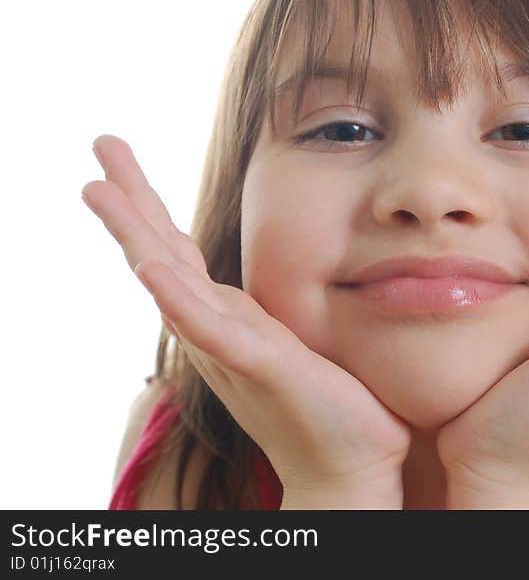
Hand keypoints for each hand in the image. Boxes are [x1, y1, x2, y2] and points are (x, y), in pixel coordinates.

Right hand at [83, 134, 410, 507]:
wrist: (347, 466)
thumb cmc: (327, 405)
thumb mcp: (287, 339)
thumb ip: (262, 314)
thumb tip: (260, 285)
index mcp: (227, 319)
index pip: (178, 254)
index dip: (148, 208)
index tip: (119, 162)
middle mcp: (217, 331)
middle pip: (162, 255)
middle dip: (131, 202)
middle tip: (102, 144)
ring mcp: (232, 350)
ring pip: (172, 283)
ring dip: (136, 235)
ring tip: (100, 189)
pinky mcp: (262, 367)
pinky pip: (213, 330)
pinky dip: (179, 300)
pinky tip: (153, 269)